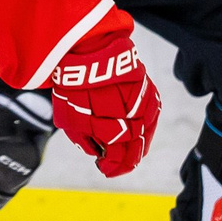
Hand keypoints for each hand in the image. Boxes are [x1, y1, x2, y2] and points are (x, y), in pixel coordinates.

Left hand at [50, 31, 159, 176]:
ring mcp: (142, 105)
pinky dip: (145, 126)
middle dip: (126, 161)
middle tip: (117, 165)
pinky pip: (152, 115)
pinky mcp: (148, 91)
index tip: (104, 168)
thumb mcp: (69, 120)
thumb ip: (85, 141)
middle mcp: (131, 121)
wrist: (88, 51)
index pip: (118, 159)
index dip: (112, 168)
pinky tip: (138, 131)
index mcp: (112, 131)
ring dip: (138, 145)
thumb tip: (98, 153)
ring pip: (146, 133)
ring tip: (129, 150)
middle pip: (135, 150)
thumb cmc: (75, 86)